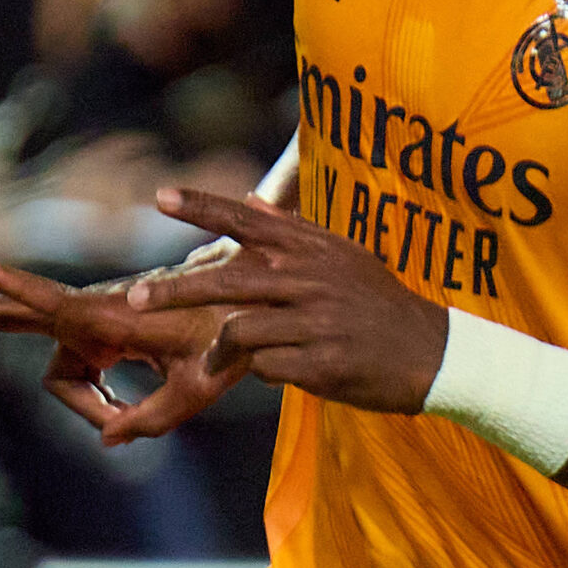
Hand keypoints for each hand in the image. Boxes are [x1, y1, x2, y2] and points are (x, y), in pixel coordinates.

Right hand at [0, 248, 247, 442]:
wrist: (255, 308)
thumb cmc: (233, 341)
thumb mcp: (199, 389)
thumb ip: (151, 419)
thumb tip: (106, 438)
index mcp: (112, 317)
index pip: (51, 301)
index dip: (16, 285)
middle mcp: (94, 315)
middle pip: (16, 316)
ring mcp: (96, 325)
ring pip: (60, 374)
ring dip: (84, 402)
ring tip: (122, 421)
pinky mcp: (105, 335)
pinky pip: (80, 374)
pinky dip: (94, 398)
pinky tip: (119, 416)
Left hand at [128, 188, 450, 415]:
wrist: (434, 352)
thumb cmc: (379, 304)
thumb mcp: (343, 257)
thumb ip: (293, 233)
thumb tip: (248, 200)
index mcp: (314, 249)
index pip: (249, 219)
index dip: (203, 206)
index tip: (159, 196)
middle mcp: (312, 279)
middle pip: (228, 279)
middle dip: (175, 289)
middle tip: (133, 297)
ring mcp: (317, 322)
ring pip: (241, 330)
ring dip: (220, 350)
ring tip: (214, 361)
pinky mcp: (323, 363)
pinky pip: (266, 368)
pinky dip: (263, 371)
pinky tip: (284, 370)